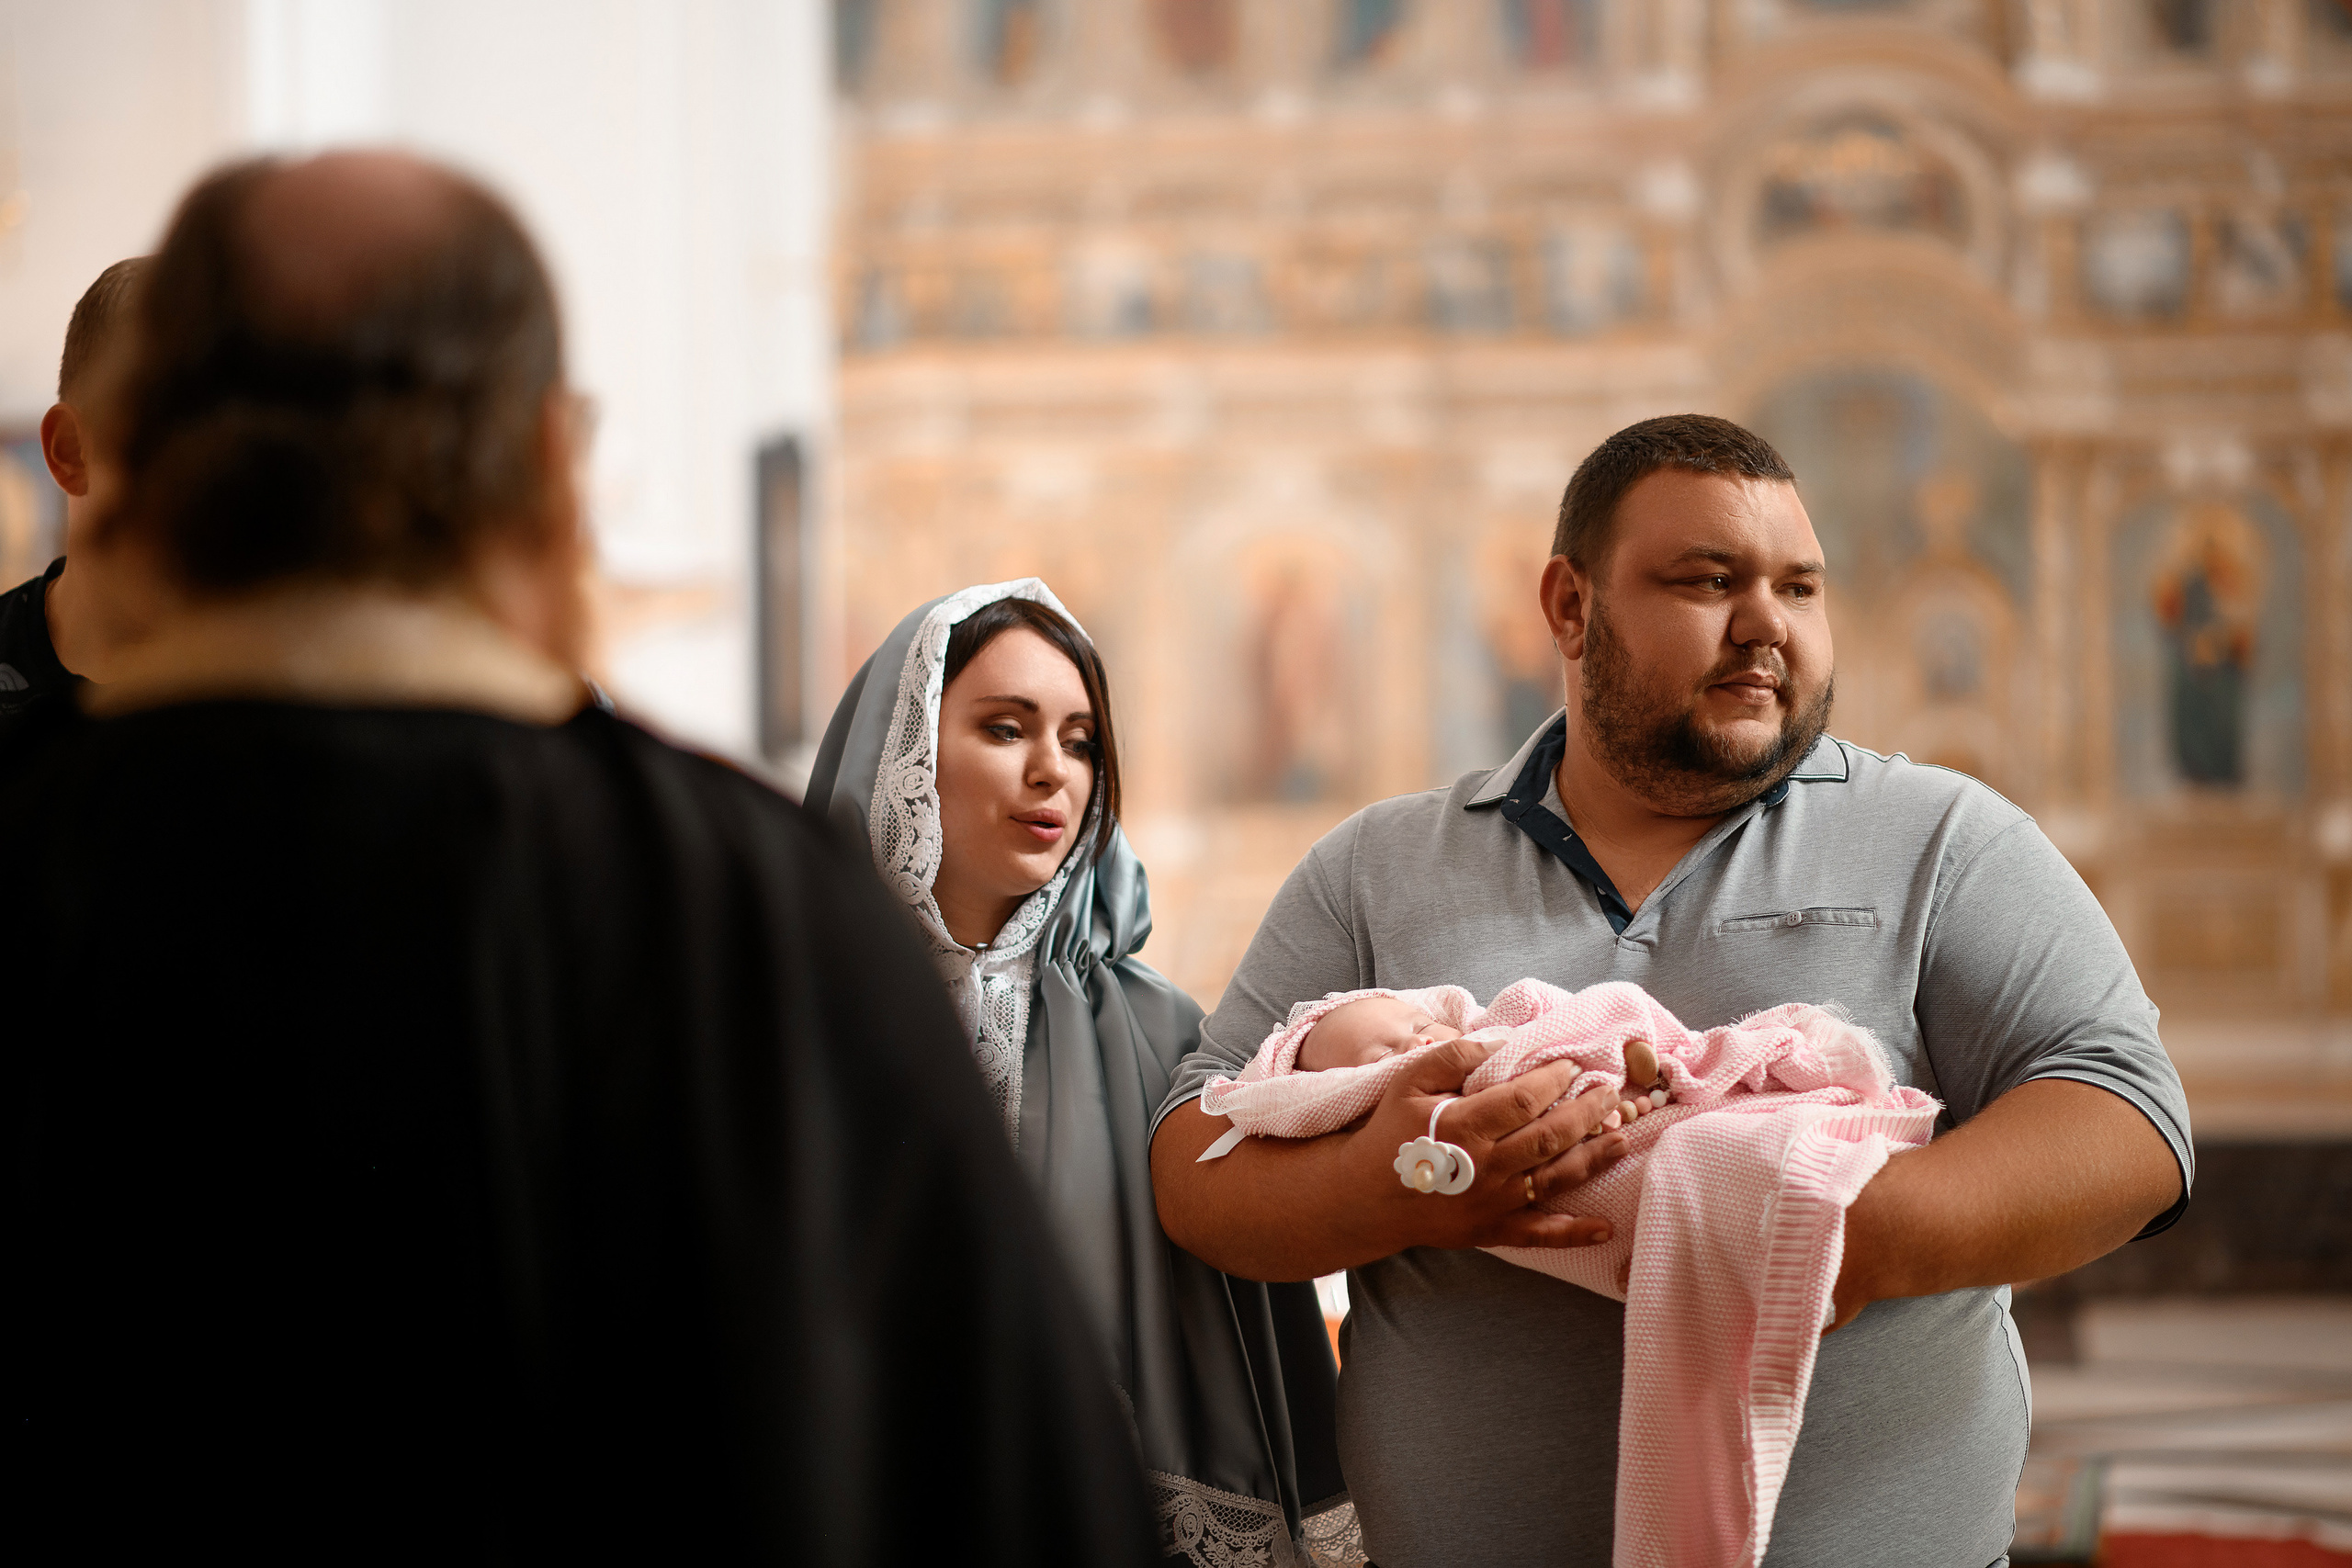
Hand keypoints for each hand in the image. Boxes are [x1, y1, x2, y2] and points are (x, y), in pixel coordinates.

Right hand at [1350, 1036, 1629, 1252]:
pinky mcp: (1492, 1230)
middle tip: (1609, 1093)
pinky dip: (1574, 1232)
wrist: (1363, 1197)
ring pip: (1555, 1179)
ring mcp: (1491, 1203)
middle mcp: (1484, 1167)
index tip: (1571, 1066)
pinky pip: (1540, 1234)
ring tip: (1622, 1138)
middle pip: (1549, 1137)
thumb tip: (1500, 1043)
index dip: (1553, 1080)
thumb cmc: (1389, 1134)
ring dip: (1593, 1159)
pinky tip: (1605, 1227)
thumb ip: (1453, 1056)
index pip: (1522, 1100)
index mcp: (1463, 1127)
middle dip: (1585, 1112)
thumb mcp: (1408, 1082)